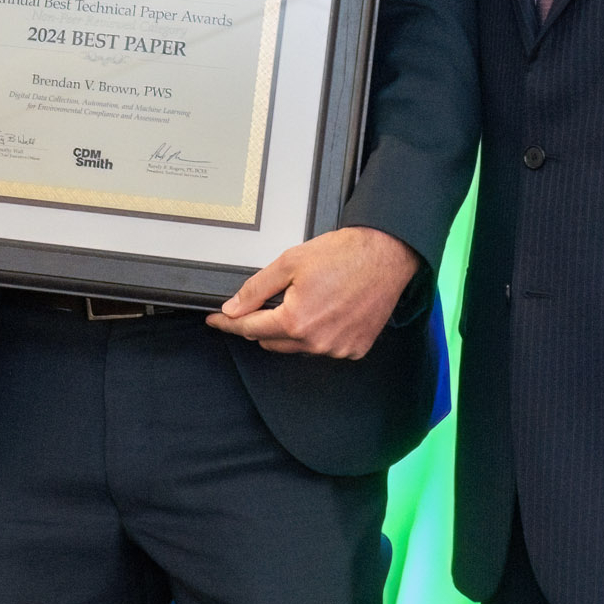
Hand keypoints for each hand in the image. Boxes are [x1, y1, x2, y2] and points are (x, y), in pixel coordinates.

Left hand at [204, 226, 417, 358]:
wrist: (386, 255)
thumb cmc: (343, 255)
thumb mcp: (289, 262)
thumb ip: (256, 289)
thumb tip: (233, 308)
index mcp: (295, 320)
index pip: (250, 329)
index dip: (228, 323)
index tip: (217, 321)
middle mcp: (316, 341)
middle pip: (271, 341)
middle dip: (262, 323)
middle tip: (269, 299)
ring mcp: (337, 349)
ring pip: (297, 347)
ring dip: (292, 330)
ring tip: (308, 299)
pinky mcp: (354, 349)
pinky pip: (324, 348)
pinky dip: (318, 334)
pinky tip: (327, 311)